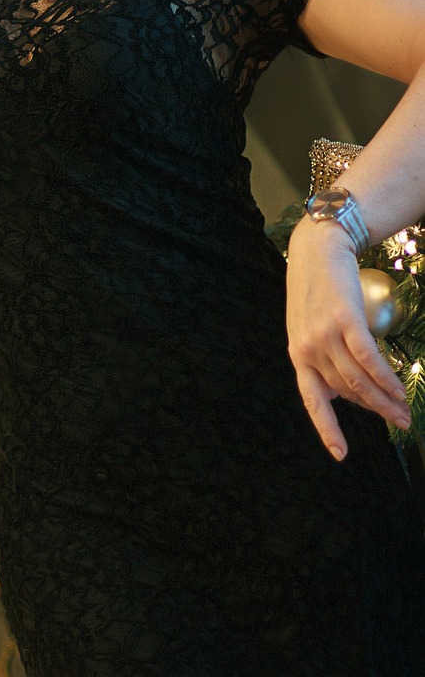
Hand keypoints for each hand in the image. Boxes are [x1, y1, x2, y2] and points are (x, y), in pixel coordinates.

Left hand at [285, 218, 410, 459]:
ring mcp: (324, 334)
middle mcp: (308, 348)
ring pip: (359, 379)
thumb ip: (325, 355)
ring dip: (385, 400)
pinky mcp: (344, 319)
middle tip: (400, 424)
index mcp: (298, 354)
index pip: (312, 399)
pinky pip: (367, 358)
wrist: (316, 247)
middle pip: (347, 392)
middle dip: (375, 411)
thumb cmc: (316, 287)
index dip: (327, 429)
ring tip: (404, 412)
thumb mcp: (310, 325)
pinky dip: (385, 377)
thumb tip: (351, 387)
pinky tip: (399, 389)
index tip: (341, 454)